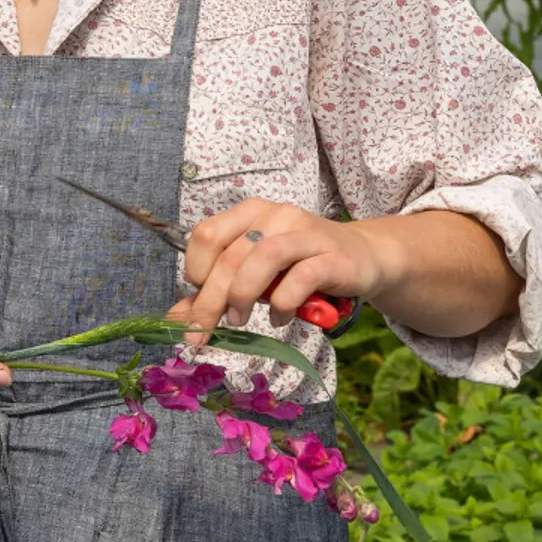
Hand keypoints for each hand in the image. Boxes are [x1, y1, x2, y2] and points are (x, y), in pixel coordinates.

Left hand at [168, 198, 393, 345]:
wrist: (363, 257)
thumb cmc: (300, 264)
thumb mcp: (255, 273)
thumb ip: (218, 290)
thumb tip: (178, 318)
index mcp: (250, 212)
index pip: (206, 234)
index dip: (196, 269)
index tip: (199, 295)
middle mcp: (275, 215)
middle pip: (231, 255)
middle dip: (212, 299)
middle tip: (206, 328)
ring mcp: (306, 233)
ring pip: (263, 258)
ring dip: (244, 295)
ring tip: (239, 320)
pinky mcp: (333, 256)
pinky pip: (301, 278)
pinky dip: (283, 302)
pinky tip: (279, 317)